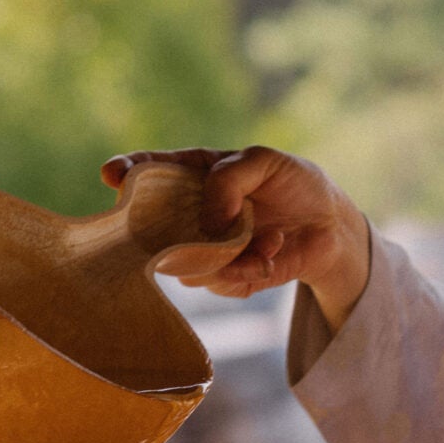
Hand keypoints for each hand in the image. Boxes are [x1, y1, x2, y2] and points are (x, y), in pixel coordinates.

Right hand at [101, 145, 372, 326]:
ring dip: (227, 250)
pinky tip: (271, 252)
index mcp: (192, 174)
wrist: (330, 226)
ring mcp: (203, 248)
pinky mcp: (224, 277)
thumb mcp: (265, 161)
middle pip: (150, 226)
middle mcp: (189, 213)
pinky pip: (217, 281)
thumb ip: (231, 178)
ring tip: (269, 234)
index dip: (125, 171)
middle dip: (165, 232)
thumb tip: (209, 220)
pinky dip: (248, 268)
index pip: (148, 171)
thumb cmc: (294, 183)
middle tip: (213, 226)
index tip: (112, 175)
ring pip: (183, 260)